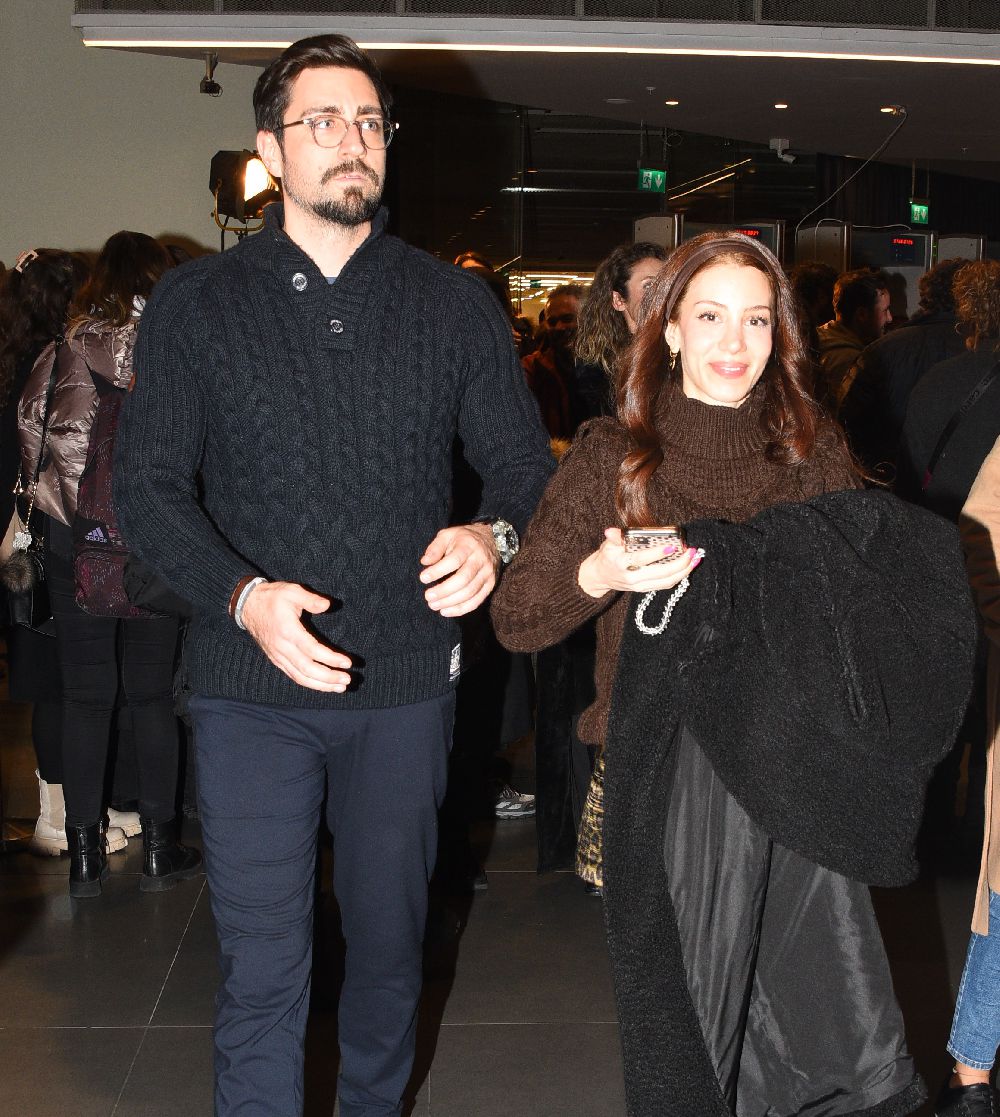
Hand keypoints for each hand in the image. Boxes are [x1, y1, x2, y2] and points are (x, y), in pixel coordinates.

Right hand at [240, 581, 353, 692]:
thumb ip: (311, 599)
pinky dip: (309, 683)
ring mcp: (278, 656)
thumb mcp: (292, 591)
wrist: (247, 606)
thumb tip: (328, 605)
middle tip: (347, 680)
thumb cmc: (272, 597)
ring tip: (339, 688)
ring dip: (321, 685)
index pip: (312, 650)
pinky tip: (322, 685)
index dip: (331, 659)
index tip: (347, 663)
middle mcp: (282, 647)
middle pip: (307, 669)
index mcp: (288, 631)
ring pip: (300, 677)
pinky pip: (293, 675)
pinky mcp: (276, 659)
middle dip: (329, 678)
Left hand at [420, 523, 498, 617]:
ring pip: (469, 592)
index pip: (454, 561)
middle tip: (428, 596)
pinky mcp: (491, 585)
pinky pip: (477, 601)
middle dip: (444, 590)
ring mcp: (487, 574)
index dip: (438, 571)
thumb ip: (435, 548)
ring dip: (450, 602)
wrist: (493, 540)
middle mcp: (480, 560)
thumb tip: (425, 562)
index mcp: (468, 546)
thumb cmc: (464, 539)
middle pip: (463, 579)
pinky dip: (461, 609)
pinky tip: (446, 611)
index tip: (423, 578)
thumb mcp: (448, 535)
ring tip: (433, 605)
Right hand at [577, 528, 703, 598]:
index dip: (658, 553)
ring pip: (666, 581)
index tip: (673, 545)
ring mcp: (640, 585)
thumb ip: (614, 537)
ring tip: (695, 559)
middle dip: (679, 563)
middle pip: (660, 573)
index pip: (642, 559)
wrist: (600, 577)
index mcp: (622, 563)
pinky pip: (665, 584)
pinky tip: (689, 567)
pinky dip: (679, 576)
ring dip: (684, 571)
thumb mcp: (608, 544)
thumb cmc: (607, 556)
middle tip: (692, 552)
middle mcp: (632, 577)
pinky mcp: (645, 589)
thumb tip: (611, 531)